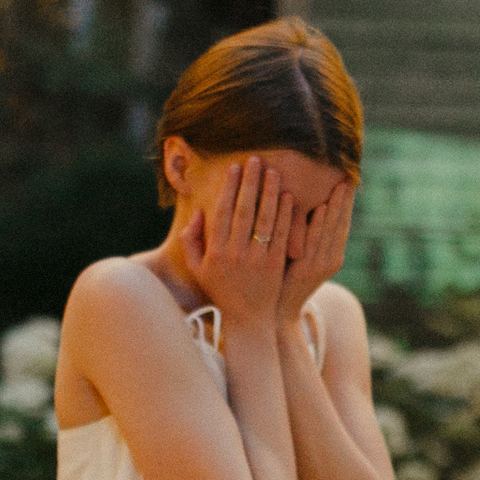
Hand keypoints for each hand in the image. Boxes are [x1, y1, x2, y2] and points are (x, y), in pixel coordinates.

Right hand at [178, 155, 293, 328]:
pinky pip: (281, 235)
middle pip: (244, 211)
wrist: (249, 320)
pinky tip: (288, 197)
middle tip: (256, 160)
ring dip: (269, 193)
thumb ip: (192, 242)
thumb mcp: (198, 269)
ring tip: (274, 172)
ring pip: (264, 220)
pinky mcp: (276, 264)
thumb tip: (196, 213)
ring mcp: (258, 259)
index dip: (229, 188)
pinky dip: (285, 215)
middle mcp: (236, 254)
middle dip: (250, 183)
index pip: (222, 213)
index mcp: (215, 252)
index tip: (234, 168)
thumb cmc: (221, 291)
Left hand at [277, 182, 354, 321]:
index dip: (346, 203)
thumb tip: (301, 205)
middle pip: (341, 223)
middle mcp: (331, 259)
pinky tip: (322, 207)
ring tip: (341, 185)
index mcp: (332, 255)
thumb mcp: (298, 256)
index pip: (342, 223)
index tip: (348, 180)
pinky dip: (320, 224)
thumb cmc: (282, 280)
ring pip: (332, 230)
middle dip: (346, 200)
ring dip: (336, 206)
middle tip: (350, 175)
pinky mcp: (309, 269)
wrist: (276, 313)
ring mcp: (321, 264)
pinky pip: (315, 241)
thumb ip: (302, 234)